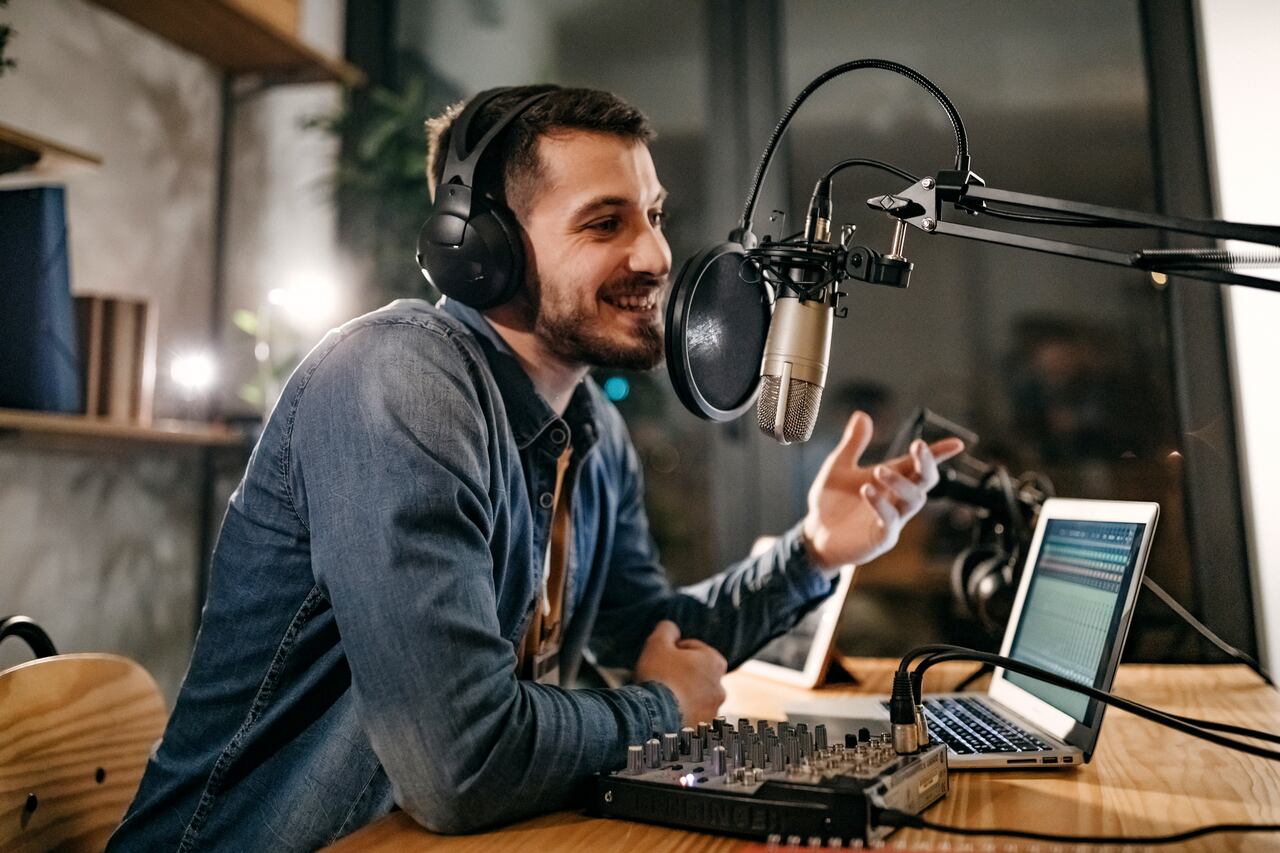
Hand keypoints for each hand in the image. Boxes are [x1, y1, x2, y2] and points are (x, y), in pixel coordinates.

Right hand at [634, 620, 726, 726]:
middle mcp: (720, 687)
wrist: (655, 717)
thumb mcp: (657, 643)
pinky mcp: (704, 729)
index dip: (674, 649)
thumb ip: (667, 630)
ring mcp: (713, 710)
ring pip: (696, 696)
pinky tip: (667, 713)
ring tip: (662, 698)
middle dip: (681, 673)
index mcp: (714, 662)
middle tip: (661, 677)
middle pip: (697, 673)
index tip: (662, 657)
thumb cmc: (659, 676)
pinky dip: (682, 713)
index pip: (693, 648)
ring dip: (683, 694)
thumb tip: (671, 628)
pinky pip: (692, 716)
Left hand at [801, 411, 963, 569]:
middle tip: (917, 446)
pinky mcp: (882, 537)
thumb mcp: (838, 467)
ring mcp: (894, 519)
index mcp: (891, 479)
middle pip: (925, 480)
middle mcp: (897, 498)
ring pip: (914, 500)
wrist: (815, 533)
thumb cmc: (831, 502)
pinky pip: (890, 521)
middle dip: (926, 463)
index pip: (919, 464)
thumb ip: (852, 444)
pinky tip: (867, 490)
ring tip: (878, 470)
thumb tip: (862, 414)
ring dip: (900, 483)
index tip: (957, 444)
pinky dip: (881, 505)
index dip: (938, 454)